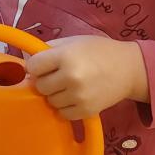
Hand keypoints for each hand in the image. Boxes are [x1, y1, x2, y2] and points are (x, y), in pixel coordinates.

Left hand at [24, 36, 148, 120]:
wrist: (128, 69)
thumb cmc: (99, 51)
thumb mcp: (73, 41)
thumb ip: (48, 48)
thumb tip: (26, 60)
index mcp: (66, 56)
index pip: (33, 67)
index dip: (36, 66)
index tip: (44, 65)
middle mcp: (70, 77)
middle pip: (39, 86)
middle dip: (45, 81)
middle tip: (57, 76)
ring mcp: (78, 96)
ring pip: (50, 101)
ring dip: (55, 95)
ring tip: (68, 86)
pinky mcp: (86, 111)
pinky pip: (62, 114)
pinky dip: (65, 107)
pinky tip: (74, 97)